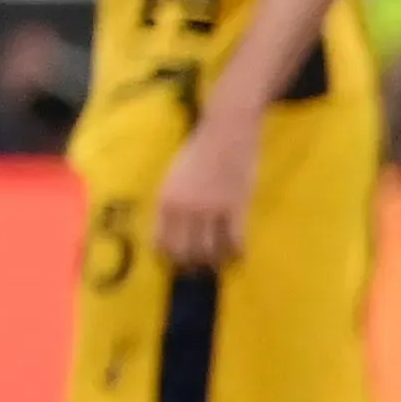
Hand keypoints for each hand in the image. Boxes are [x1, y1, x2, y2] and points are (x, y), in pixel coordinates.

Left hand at [153, 110, 258, 269]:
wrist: (225, 130)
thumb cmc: (199, 151)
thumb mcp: (174, 177)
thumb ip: (172, 202)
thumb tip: (171, 230)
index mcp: (165, 200)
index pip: (161, 241)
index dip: (169, 258)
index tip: (176, 264)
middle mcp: (184, 208)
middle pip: (185, 251)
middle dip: (191, 266)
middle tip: (198, 271)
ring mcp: (210, 208)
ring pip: (210, 249)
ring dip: (214, 262)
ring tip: (218, 265)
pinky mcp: (236, 205)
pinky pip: (235, 239)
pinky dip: (236, 252)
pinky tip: (239, 255)